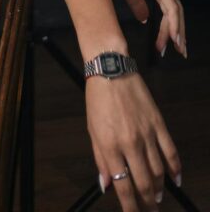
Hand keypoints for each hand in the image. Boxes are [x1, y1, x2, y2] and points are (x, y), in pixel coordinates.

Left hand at [86, 74, 180, 211]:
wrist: (111, 70)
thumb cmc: (98, 100)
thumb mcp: (92, 130)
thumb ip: (101, 160)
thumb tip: (106, 185)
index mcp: (110, 145)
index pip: (123, 185)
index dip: (129, 206)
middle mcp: (130, 143)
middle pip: (143, 183)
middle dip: (147, 203)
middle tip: (149, 211)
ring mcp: (146, 134)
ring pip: (158, 172)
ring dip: (158, 189)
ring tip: (156, 198)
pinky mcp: (158, 124)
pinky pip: (171, 152)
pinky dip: (175, 169)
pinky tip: (175, 179)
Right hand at [100, 0, 185, 57]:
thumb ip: (136, 2)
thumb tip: (145, 18)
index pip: (168, 6)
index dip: (169, 26)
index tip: (163, 43)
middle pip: (176, 10)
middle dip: (178, 32)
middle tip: (178, 51)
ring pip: (176, 10)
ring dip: (177, 31)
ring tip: (176, 47)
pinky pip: (170, 6)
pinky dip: (174, 23)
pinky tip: (173, 35)